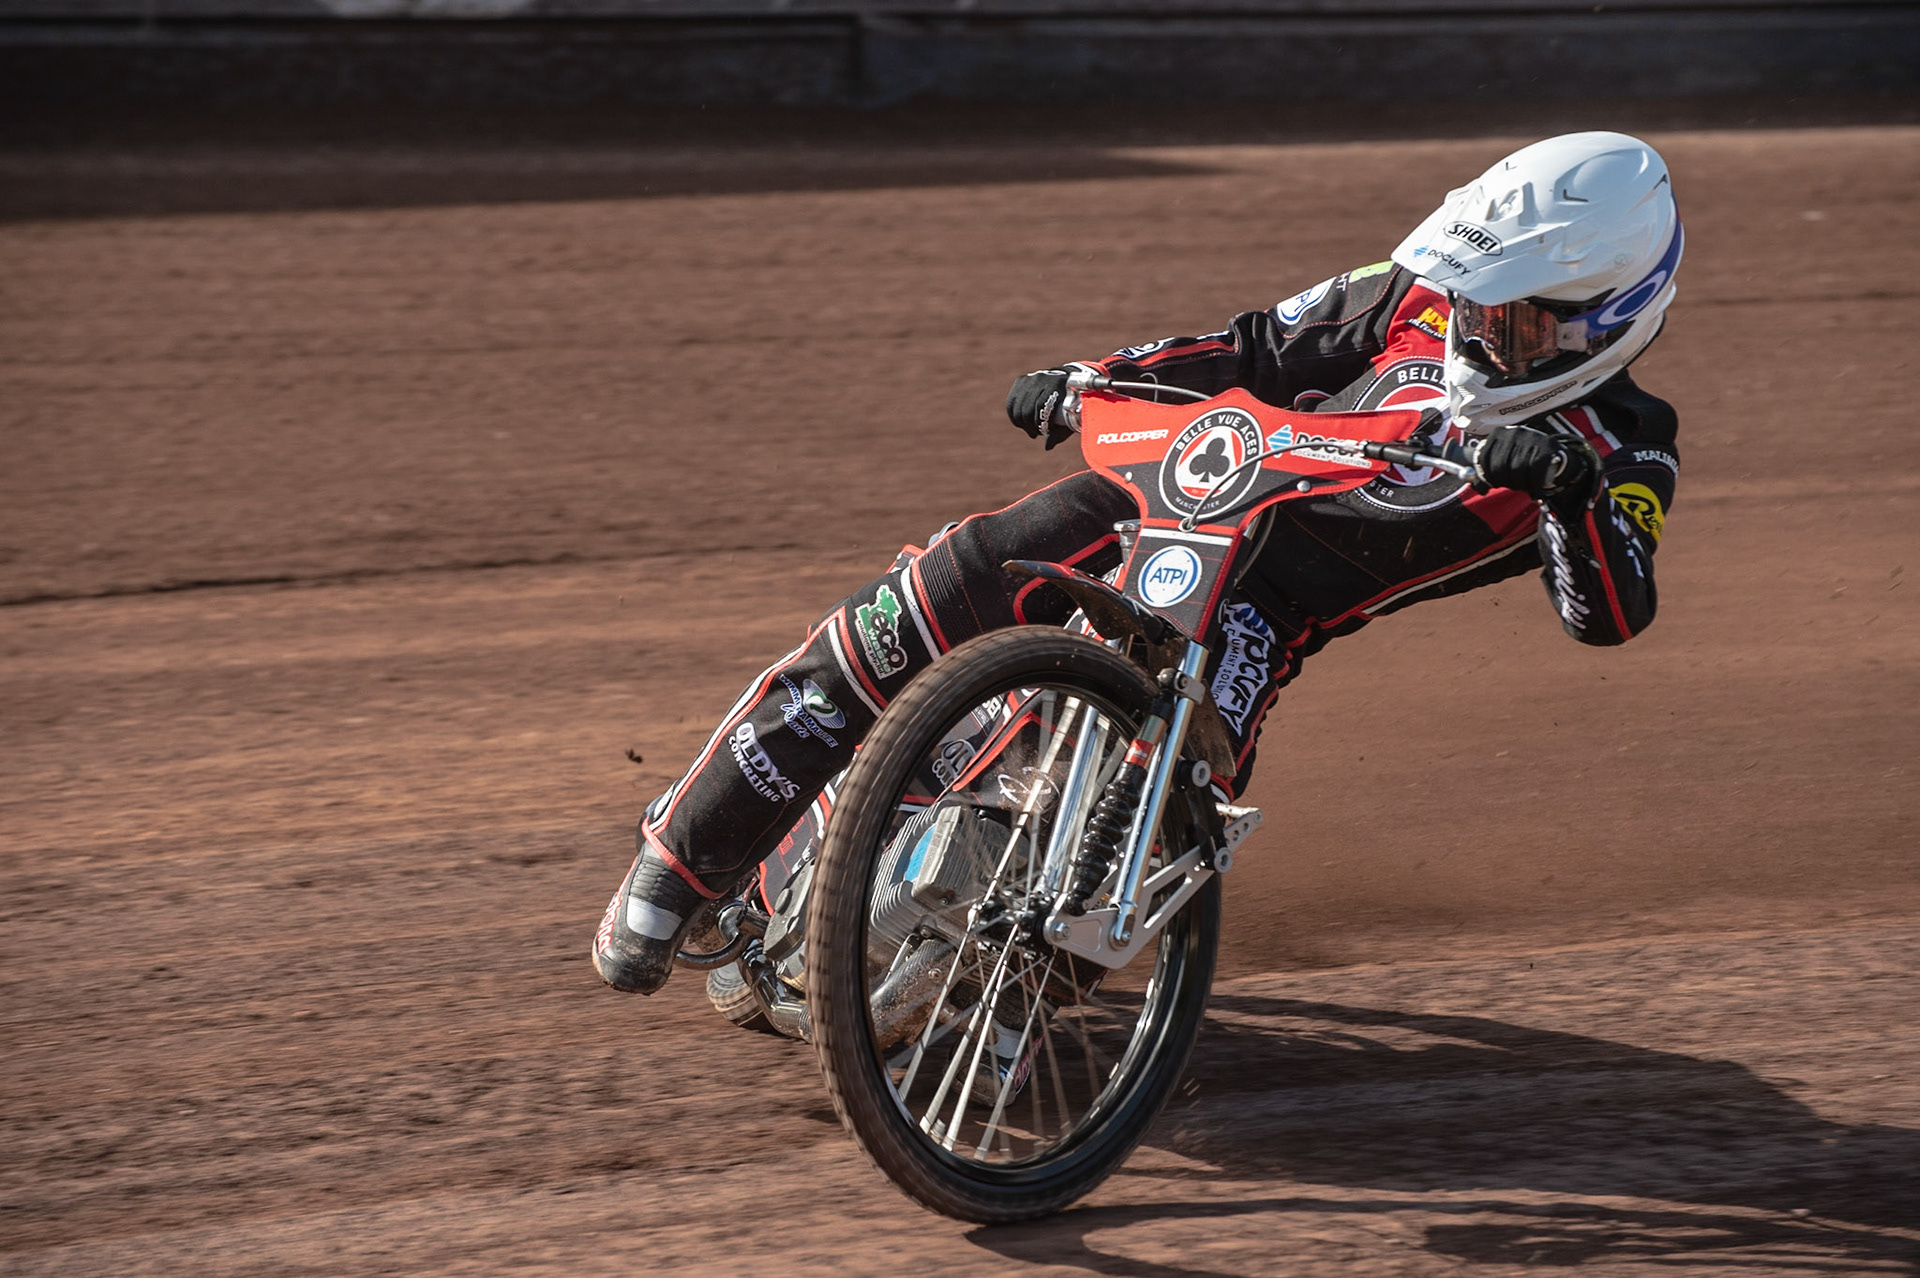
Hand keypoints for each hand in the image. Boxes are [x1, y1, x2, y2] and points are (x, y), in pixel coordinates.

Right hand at [1006, 368, 1076, 449]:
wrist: (1068, 383)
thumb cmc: (1072, 405)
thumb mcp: (1070, 419)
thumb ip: (1060, 433)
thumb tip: (1047, 446)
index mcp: (1058, 383)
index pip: (1041, 406)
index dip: (1040, 423)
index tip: (1044, 432)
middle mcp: (1042, 377)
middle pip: (1027, 408)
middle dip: (1031, 425)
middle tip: (1037, 433)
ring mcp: (1030, 378)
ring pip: (1018, 408)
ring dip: (1023, 423)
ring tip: (1032, 429)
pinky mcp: (1021, 381)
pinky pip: (1011, 404)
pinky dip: (1015, 417)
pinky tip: (1022, 423)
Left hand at [1474, 425, 1589, 498]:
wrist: (1555, 455)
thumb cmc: (1524, 460)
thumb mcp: (1503, 459)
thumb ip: (1487, 470)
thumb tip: (1476, 485)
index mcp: (1498, 435)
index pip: (1483, 460)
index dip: (1488, 477)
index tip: (1496, 482)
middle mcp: (1513, 433)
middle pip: (1500, 468)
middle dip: (1507, 482)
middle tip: (1516, 483)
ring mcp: (1530, 438)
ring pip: (1517, 472)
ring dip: (1522, 484)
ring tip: (1527, 483)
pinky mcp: (1546, 447)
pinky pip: (1535, 474)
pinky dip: (1536, 485)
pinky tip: (1537, 484)